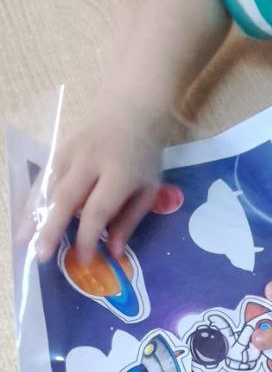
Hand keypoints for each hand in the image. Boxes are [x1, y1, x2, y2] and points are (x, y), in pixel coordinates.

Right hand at [22, 99, 164, 263]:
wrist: (129, 112)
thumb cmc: (141, 155)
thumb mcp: (147, 187)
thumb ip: (130, 219)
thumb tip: (113, 252)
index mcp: (119, 171)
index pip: (98, 209)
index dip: (88, 236)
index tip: (83, 259)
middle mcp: (91, 162)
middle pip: (66, 198)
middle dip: (51, 228)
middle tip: (40, 256)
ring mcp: (70, 154)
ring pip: (48, 187)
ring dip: (34, 215)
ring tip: (23, 242)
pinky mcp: (58, 151)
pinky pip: (43, 179)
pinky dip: (32, 200)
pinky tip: (25, 221)